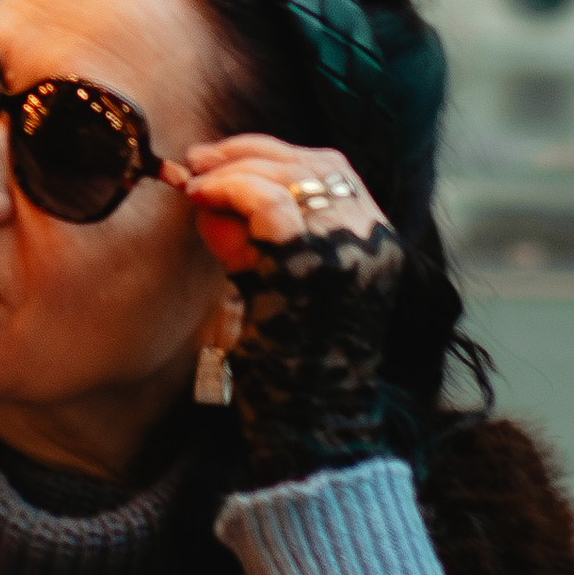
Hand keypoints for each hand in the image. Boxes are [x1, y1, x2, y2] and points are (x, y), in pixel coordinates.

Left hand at [170, 134, 403, 485]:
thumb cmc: (291, 363)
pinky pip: (268, 202)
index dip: (275, 154)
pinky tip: (201, 198)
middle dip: (249, 151)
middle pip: (314, 163)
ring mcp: (349, 250)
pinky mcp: (313, 266)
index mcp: (377, 242)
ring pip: (290, 175)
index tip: (225, 158)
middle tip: (199, 160)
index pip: (333, 170)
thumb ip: (262, 238)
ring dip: (234, 169)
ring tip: (196, 183)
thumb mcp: (284, 286)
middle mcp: (373, 239)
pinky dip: (229, 189)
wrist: (309, 423)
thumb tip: (211, 189)